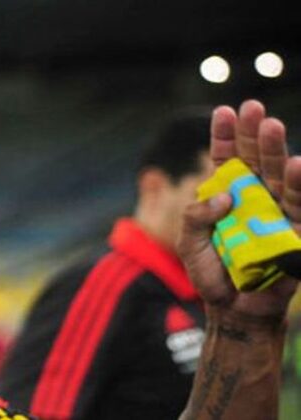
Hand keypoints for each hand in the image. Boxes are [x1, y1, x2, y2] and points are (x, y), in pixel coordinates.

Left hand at [177, 99, 299, 319]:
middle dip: (252, 134)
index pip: (226, 158)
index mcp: (227, 193)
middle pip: (256, 160)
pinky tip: (299, 165)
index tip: (223, 111)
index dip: (225, 135)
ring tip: (271, 126)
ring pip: (279, 176)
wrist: (232, 309)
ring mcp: (277, 212)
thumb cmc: (210, 273)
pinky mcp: (296, 232)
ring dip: (276, 151)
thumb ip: (196, 217)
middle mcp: (255, 197)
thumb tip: (224, 196)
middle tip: (252, 108)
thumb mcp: (189, 242)